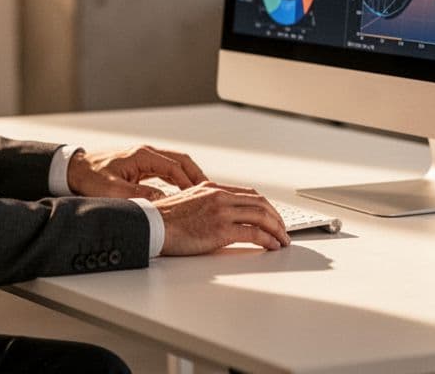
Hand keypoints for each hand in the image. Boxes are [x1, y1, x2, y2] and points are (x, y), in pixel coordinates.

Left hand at [66, 145, 208, 199]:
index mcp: (142, 155)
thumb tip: (164, 204)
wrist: (71, 170)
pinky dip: (177, 181)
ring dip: (188, 179)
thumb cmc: (88, 177)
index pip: (176, 167)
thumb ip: (140, 196)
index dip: (191, 183)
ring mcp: (143, 159)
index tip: (201, 197)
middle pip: (181, 162)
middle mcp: (146, 154)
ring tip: (201, 195)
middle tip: (211, 193)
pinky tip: (182, 194)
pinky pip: (165, 171)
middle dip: (197, 177)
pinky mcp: (139, 167)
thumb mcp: (114, 190)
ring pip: (175, 166)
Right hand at [154, 183, 290, 254]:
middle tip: (283, 230)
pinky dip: (268, 240)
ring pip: (261, 216)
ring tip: (282, 240)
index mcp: (212, 188)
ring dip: (277, 230)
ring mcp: (221, 212)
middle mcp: (220, 196)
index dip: (265, 206)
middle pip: (260, 203)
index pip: (249, 193)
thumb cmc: (165, 219)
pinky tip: (272, 246)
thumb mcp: (189, 202)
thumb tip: (221, 216)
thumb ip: (207, 204)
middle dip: (276, 218)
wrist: (152, 225)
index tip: (272, 216)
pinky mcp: (221, 230)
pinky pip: (254, 234)